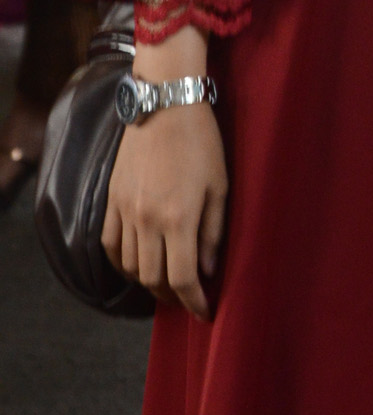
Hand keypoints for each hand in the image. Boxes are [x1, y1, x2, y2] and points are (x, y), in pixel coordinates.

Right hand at [102, 26, 226, 320]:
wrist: (166, 103)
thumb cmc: (202, 141)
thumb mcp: (220, 185)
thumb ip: (213, 231)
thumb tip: (208, 269)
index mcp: (178, 217)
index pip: (182, 278)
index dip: (193, 301)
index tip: (204, 311)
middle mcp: (147, 220)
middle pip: (153, 278)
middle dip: (172, 296)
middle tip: (187, 299)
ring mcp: (125, 210)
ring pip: (131, 266)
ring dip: (148, 282)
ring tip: (166, 283)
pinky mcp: (112, 199)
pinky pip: (111, 245)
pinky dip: (123, 262)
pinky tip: (137, 264)